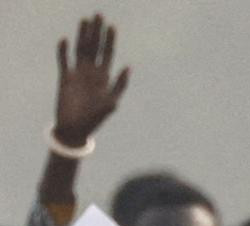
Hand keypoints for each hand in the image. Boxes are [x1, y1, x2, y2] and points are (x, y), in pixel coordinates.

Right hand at [53, 14, 129, 146]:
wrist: (76, 130)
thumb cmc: (95, 119)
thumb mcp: (111, 103)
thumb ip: (119, 86)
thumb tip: (128, 67)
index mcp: (104, 78)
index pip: (108, 54)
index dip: (110, 40)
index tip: (112, 26)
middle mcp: (91, 73)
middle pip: (94, 47)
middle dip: (96, 32)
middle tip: (98, 15)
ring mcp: (78, 74)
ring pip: (80, 50)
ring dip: (82, 36)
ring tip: (84, 21)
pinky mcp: (64, 78)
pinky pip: (63, 61)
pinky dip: (63, 51)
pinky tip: (65, 40)